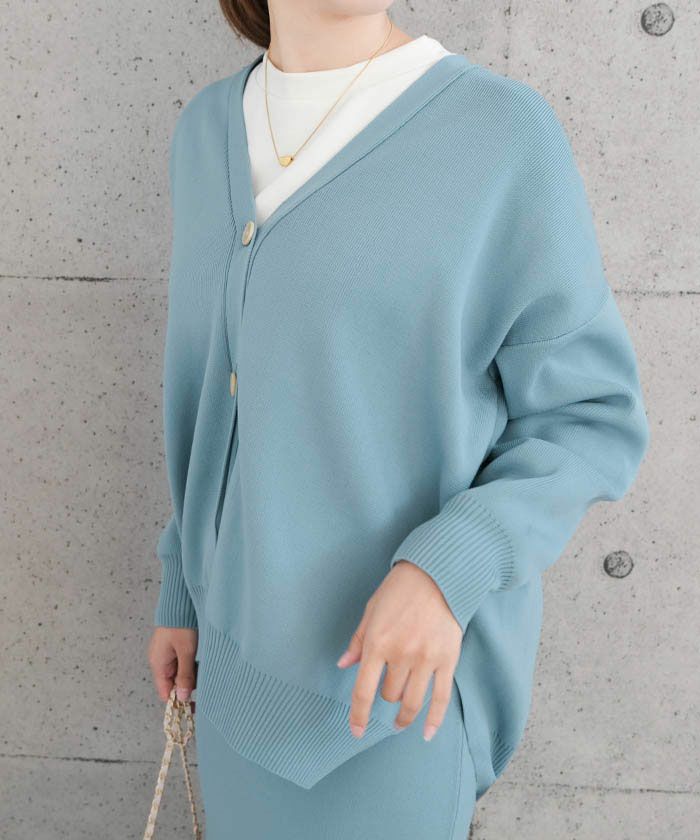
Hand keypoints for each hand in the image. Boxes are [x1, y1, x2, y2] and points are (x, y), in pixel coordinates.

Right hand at [148, 626, 197, 705]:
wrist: (181, 603)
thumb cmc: (181, 625)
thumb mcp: (186, 652)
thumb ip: (185, 675)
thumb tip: (182, 698)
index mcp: (158, 664)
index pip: (165, 692)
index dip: (178, 700)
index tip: (193, 705)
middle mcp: (160, 661)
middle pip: (173, 684)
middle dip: (187, 685)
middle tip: (203, 682)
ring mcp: (166, 654)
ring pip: (179, 673)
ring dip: (191, 674)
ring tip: (202, 667)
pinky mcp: (174, 647)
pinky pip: (182, 663)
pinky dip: (191, 665)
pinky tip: (200, 660)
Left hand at [336, 559, 461, 741]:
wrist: (436, 574)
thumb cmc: (399, 590)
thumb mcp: (371, 612)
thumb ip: (358, 642)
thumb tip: (344, 665)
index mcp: (377, 643)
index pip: (364, 691)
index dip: (358, 716)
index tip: (356, 731)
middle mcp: (401, 654)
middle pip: (389, 695)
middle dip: (386, 697)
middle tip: (388, 687)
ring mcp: (426, 659)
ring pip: (412, 701)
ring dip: (404, 715)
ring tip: (401, 721)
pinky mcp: (448, 659)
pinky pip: (441, 698)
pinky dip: (434, 720)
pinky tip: (427, 733)